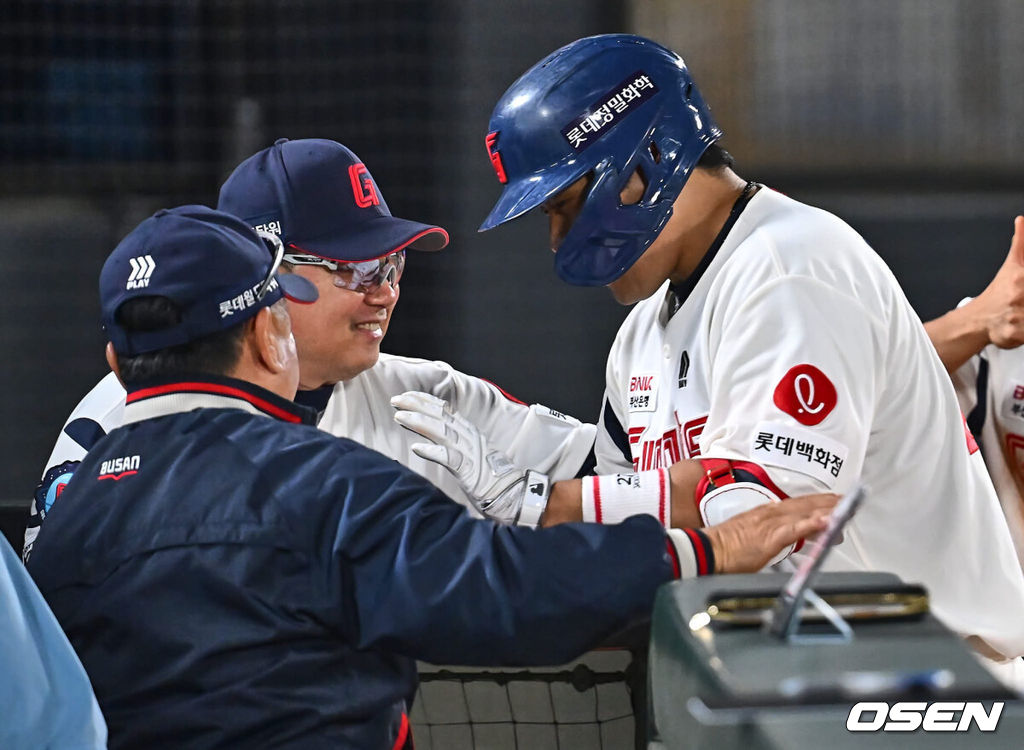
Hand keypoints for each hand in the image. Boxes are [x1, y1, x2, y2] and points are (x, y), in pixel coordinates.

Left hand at [391, 391, 549, 525]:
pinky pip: (449, 459)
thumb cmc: (491, 476)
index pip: (445, 410)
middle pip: (440, 416)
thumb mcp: (474, 452)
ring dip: (419, 423)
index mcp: (470, 432)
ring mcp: (470, 452)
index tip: (407, 395)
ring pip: (442, 432)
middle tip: (396, 400)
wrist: (513, 493)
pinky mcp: (469, 470)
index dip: (425, 400)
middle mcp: (469, 437)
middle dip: (417, 406)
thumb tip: (438, 434)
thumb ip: (458, 441)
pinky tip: (417, 448)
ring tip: (400, 417)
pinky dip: (432, 452)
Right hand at [703, 493, 837, 573]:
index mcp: (765, 513)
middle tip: (850, 500)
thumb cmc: (725, 546)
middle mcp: (770, 513)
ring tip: (846, 507)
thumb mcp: (748, 533)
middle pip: (805, 504)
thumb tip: (777, 528)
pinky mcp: (770, 537)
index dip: (817, 501)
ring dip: (827, 509)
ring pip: (805, 513)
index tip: (833, 500)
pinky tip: (827, 521)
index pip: (797, 504)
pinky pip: (796, 529)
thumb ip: (765, 529)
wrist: (708, 550)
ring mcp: (771, 524)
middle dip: (828, 502)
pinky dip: (812, 523)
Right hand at [976, 215, 1023, 348]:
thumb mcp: (1013, 264)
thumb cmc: (999, 292)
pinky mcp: (1016, 333)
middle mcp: (1020, 294)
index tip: (1023, 287)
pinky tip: (1020, 322)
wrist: (978, 319)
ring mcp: (1017, 315)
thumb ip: (1021, 242)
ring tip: (1021, 309)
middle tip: (1021, 297)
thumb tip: (1021, 220)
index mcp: (1021, 276)